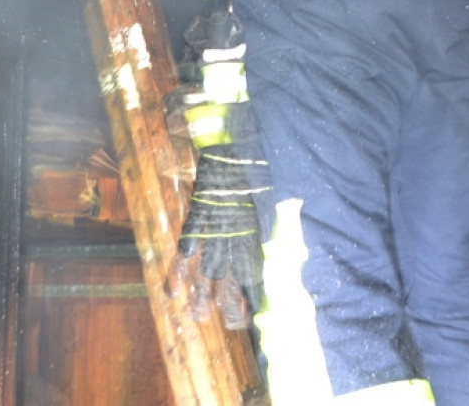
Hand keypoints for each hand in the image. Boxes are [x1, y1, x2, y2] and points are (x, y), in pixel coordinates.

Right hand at [176, 143, 269, 328]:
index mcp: (256, 231)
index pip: (256, 270)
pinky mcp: (199, 212)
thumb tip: (294, 219)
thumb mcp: (272, 197)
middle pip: (232, 276)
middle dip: (229, 302)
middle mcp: (237, 234)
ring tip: (198, 315)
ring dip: (203, 292)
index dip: (254, 293)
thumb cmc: (258, 171)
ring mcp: (216, 225)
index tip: (253, 314)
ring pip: (209, 267)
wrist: (239, 145)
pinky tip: (174, 285)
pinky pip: (188, 241)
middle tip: (226, 323)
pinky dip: (181, 264)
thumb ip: (280, 215)